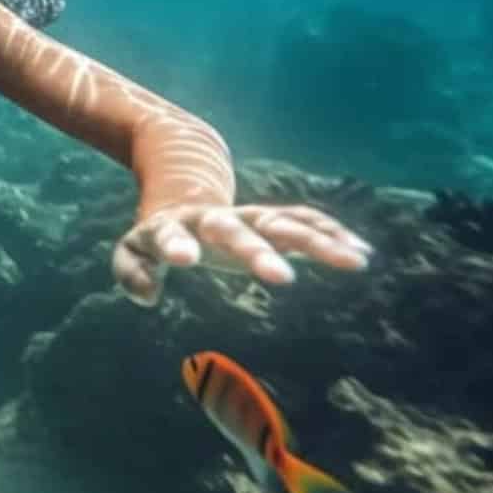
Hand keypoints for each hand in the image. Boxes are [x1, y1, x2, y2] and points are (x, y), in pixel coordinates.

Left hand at [112, 203, 372, 306]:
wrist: (182, 196)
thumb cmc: (155, 237)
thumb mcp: (133, 251)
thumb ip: (131, 271)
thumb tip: (146, 295)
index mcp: (172, 226)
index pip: (171, 234)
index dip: (175, 245)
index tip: (184, 261)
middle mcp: (214, 218)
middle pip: (235, 230)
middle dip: (257, 252)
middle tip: (282, 279)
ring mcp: (247, 216)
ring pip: (282, 222)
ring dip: (316, 240)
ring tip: (354, 261)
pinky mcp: (271, 220)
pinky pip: (305, 221)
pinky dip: (331, 233)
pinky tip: (360, 253)